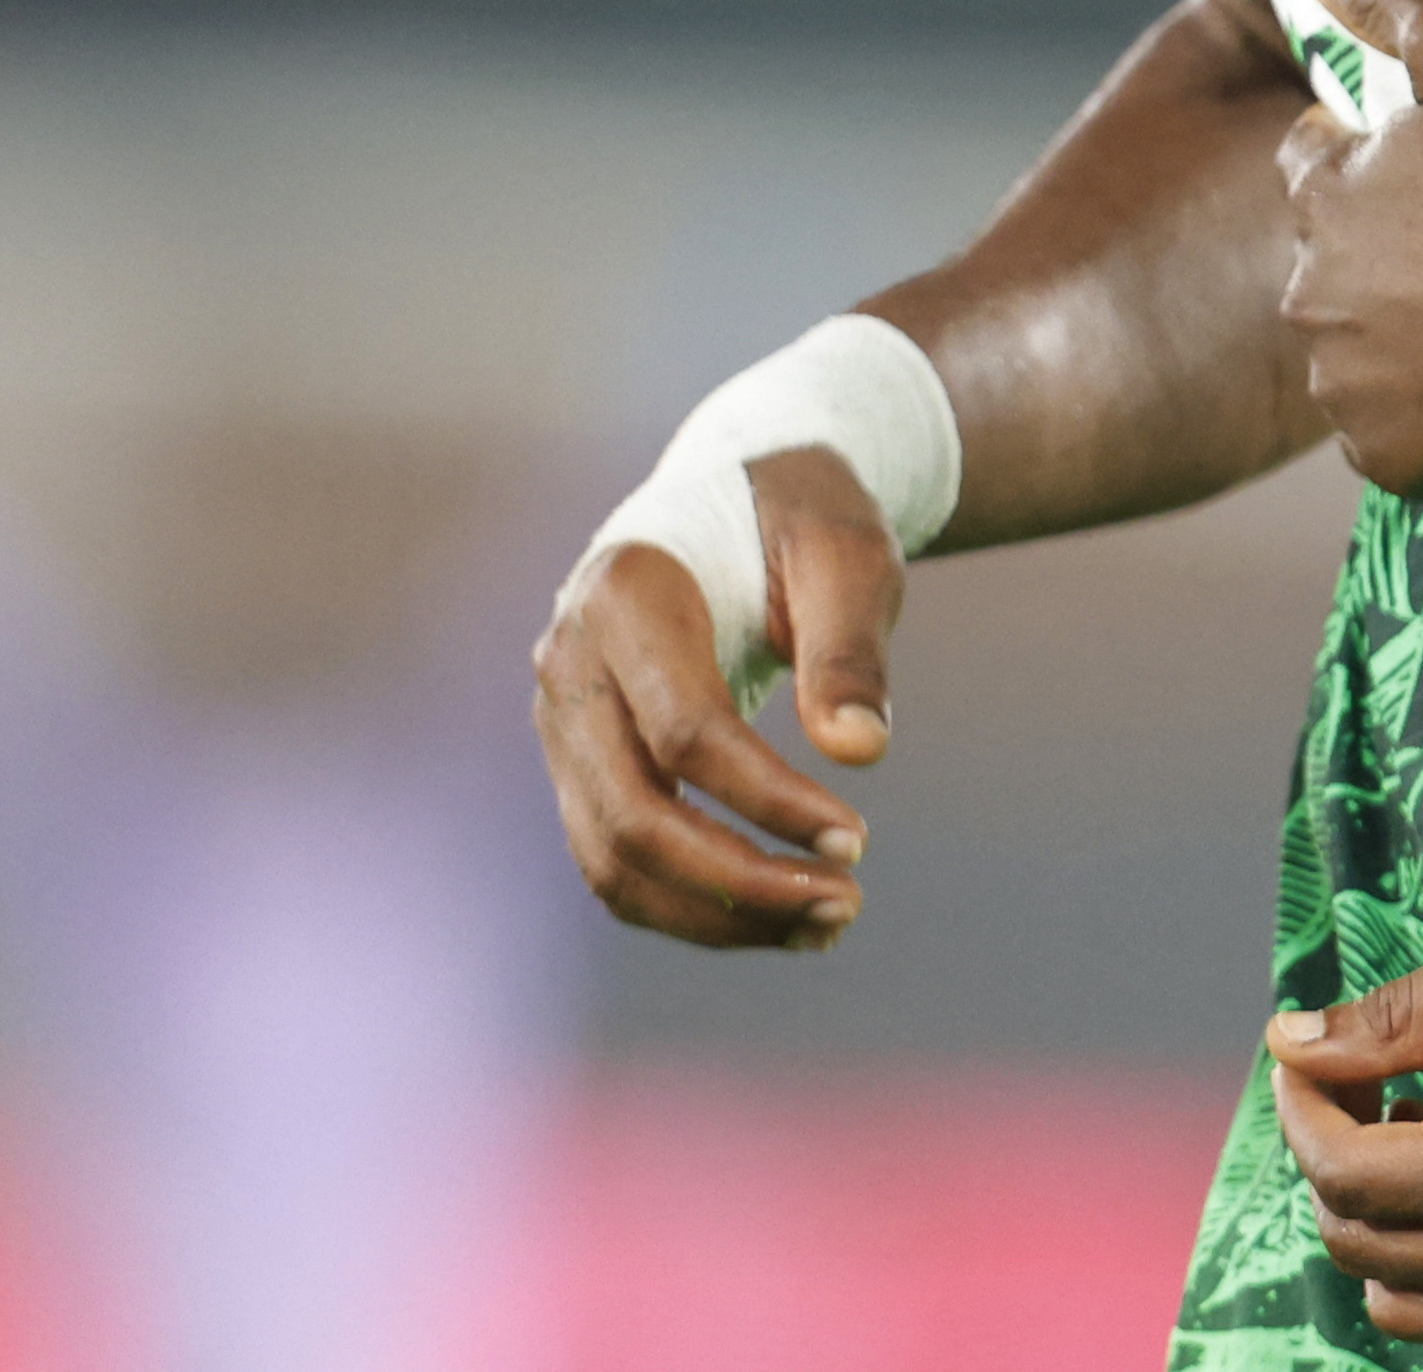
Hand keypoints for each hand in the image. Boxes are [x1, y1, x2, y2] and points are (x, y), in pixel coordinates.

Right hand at [527, 448, 903, 949]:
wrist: (735, 496)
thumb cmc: (800, 517)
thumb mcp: (845, 553)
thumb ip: (850, 645)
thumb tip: (861, 751)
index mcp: (625, 594)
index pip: (685, 733)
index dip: (767, 800)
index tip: (857, 841)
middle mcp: (569, 663)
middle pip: (632, 815)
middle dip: (740, 882)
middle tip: (847, 907)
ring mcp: (561, 720)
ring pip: (613, 860)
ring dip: (718, 912)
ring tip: (827, 925)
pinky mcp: (580, 763)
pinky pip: (618, 858)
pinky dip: (694, 901)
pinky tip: (782, 917)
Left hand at [1279, 0, 1422, 496]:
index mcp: (1328, 197)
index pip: (1317, 158)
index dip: (1372, 153)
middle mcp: (1311, 293)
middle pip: (1337, 257)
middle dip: (1388, 247)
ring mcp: (1343, 384)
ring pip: (1360, 346)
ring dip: (1404, 331)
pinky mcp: (1381, 458)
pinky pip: (1391, 428)